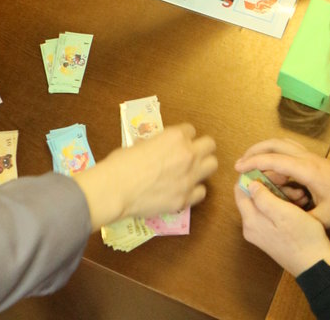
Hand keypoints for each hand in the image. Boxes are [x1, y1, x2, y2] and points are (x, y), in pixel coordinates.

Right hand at [72, 124, 216, 231]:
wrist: (117, 189)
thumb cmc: (122, 162)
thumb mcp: (140, 144)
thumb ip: (155, 145)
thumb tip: (154, 148)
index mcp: (176, 136)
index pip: (190, 130)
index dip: (182, 137)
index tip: (175, 144)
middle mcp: (188, 154)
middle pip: (210, 145)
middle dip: (201, 148)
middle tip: (190, 155)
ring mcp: (189, 177)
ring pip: (212, 166)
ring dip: (202, 167)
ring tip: (190, 172)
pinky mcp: (185, 199)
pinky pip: (201, 192)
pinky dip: (194, 191)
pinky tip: (182, 191)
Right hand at [235, 138, 329, 227]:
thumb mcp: (326, 216)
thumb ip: (304, 219)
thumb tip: (285, 223)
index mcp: (306, 169)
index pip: (274, 160)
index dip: (254, 163)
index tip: (239, 168)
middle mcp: (306, 158)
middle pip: (276, 143)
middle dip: (256, 150)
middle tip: (241, 162)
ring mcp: (311, 157)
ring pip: (283, 145)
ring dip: (266, 151)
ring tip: (252, 164)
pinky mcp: (314, 161)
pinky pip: (290, 153)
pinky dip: (277, 158)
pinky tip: (273, 173)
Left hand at [235, 179, 329, 275]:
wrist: (316, 265)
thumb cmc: (303, 237)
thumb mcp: (284, 213)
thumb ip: (263, 198)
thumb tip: (249, 183)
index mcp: (251, 221)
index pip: (240, 190)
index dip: (254, 176)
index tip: (272, 173)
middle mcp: (251, 228)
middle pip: (254, 196)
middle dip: (272, 186)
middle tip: (292, 185)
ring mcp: (261, 233)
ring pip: (265, 204)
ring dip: (281, 195)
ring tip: (300, 196)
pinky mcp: (271, 236)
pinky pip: (272, 214)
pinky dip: (283, 206)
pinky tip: (299, 204)